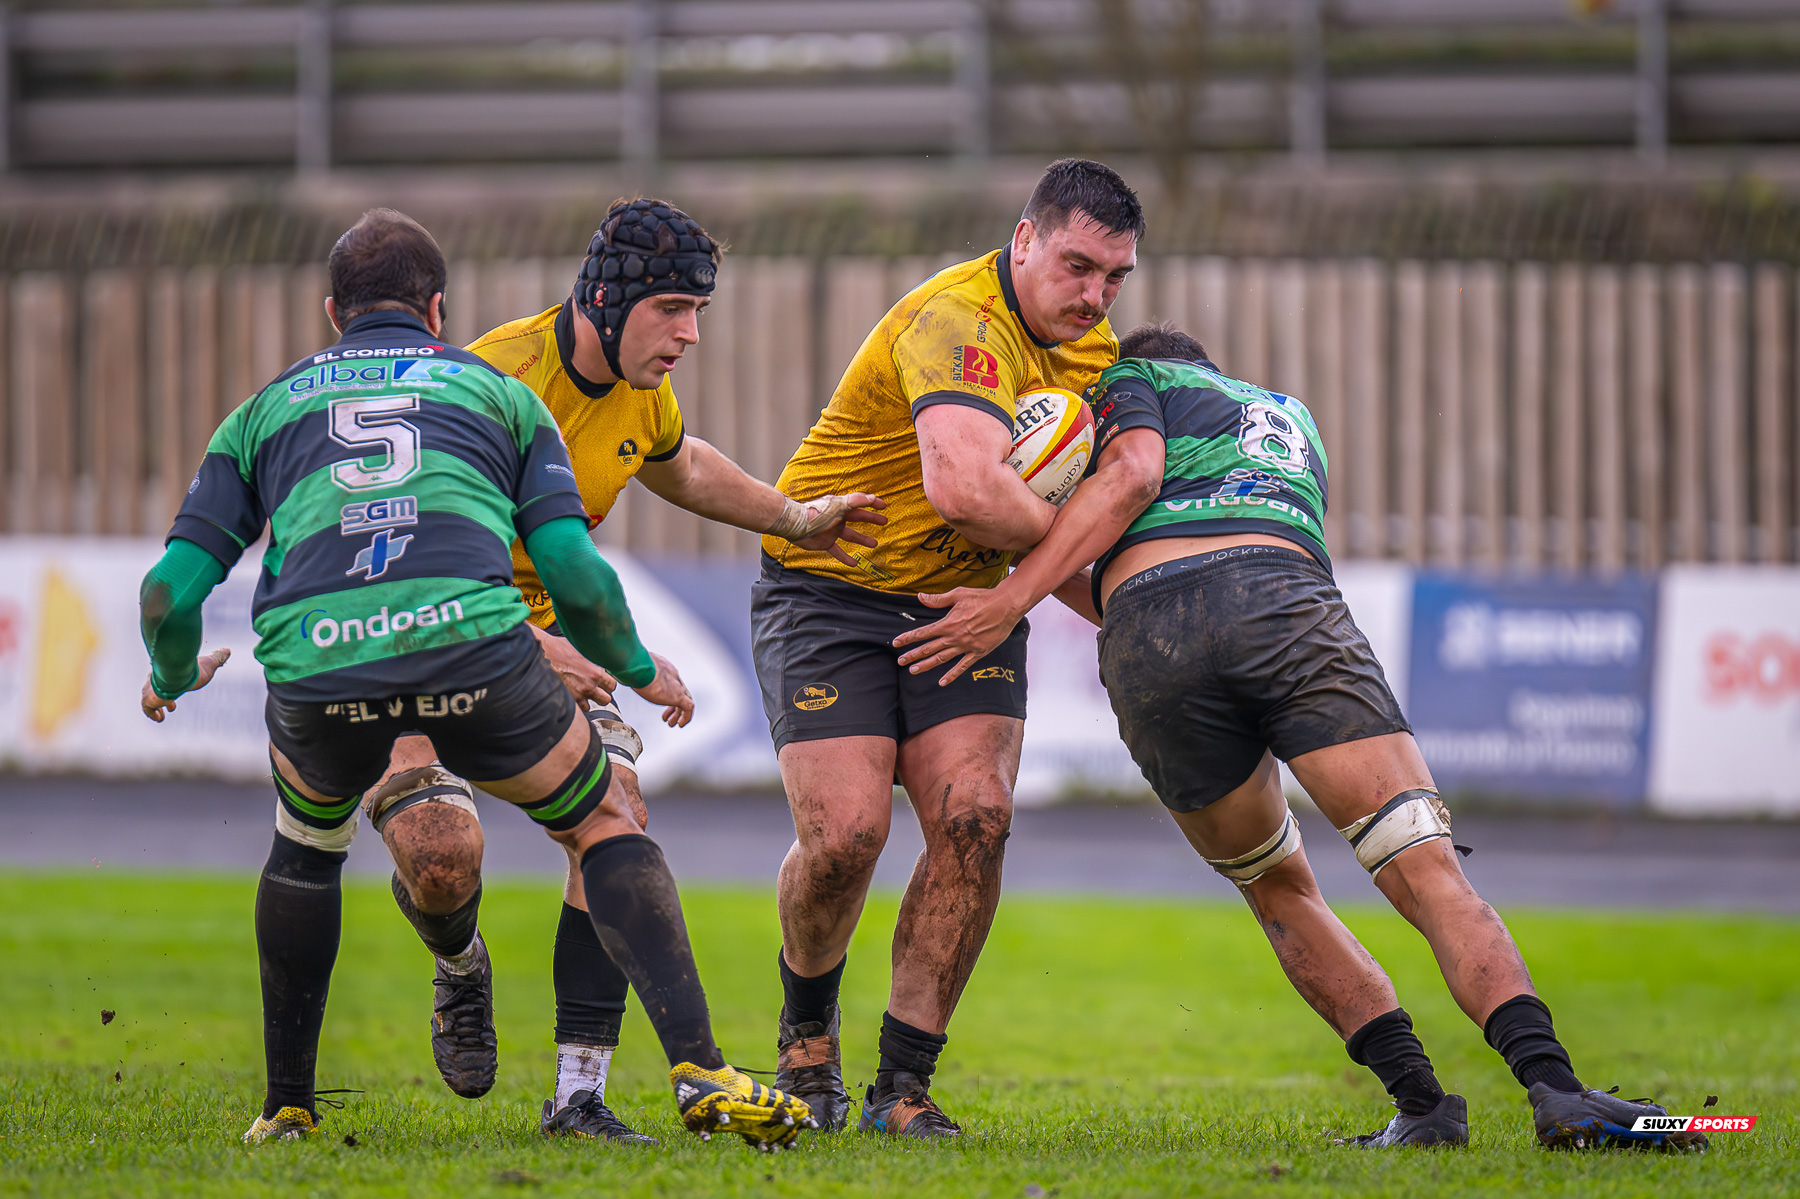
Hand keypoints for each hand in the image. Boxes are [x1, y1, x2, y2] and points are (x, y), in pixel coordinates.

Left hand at [140, 648, 230, 721]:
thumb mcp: (209, 663)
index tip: (177, 692)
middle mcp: (155, 679)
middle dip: (163, 698)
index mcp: (167, 670)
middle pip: (155, 689)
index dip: (171, 686)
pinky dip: (153, 714)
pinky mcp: (148, 699)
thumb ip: (217, 657)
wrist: (178, 675)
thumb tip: (227, 650)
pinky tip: (160, 718)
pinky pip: (147, 709)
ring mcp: (150, 690)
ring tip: (162, 716)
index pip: (166, 677)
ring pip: (149, 700)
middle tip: (172, 706)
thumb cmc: (193, 670)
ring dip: (157, 708)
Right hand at [530, 623, 616, 703]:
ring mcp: (578, 694)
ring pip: (594, 705)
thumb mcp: (584, 647)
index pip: (612, 685)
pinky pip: (582, 708)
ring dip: (593, 699)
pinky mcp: (569, 699)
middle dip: (603, 693)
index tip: (606, 680)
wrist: (543, 654)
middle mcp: (589, 685)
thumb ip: (597, 656)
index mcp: (595, 673)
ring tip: (589, 691)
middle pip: (606, 698)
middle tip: (599, 687)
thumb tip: (604, 656)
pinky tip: (579, 695)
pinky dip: (582, 704)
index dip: (609, 682)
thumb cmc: (560, 649)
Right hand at [634, 652, 693, 727]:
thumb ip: (631, 674)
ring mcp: (676, 685)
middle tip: (668, 715)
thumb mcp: (633, 670)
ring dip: (678, 713)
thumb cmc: (632, 667)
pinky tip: (679, 724)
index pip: (670, 680)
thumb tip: (620, 677)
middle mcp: (672, 675)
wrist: (639, 667)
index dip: (667, 691)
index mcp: (663, 667)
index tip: (660, 698)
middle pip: (680, 690)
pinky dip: (685, 717)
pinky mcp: (678, 696)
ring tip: (672, 723)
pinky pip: (688, 708)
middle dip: (674, 704)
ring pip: (685, 700)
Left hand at [786, 493, 888, 568]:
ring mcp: (832, 531)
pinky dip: (845, 557)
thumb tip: (872, 497)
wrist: (797, 524)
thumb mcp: (839, 505)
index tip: (883, 505)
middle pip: (858, 517)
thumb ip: (856, 501)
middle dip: (871, 519)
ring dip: (862, 539)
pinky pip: (837, 551)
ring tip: (874, 543)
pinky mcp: (825, 542)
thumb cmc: (817, 512)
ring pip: (851, 535)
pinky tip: (854, 563)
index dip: (872, 503)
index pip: (860, 503)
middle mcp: (838, 518)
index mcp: (842, 506)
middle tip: (884, 521)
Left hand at [893, 588, 1022, 686]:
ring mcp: (966, 646)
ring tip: (913, 670)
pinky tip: (942, 682)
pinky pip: (962, 666)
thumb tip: (921, 597)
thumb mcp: (958, 594)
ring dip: (926, 665)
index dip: (908, 638)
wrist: (1005, 607)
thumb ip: (938, 599)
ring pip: (941, 658)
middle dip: (912, 654)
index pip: (923, 632)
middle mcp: (954, 637)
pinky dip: (952, 675)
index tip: (896, 642)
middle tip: (900, 661)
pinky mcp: (978, 652)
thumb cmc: (983, 598)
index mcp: (948, 623)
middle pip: (929, 648)